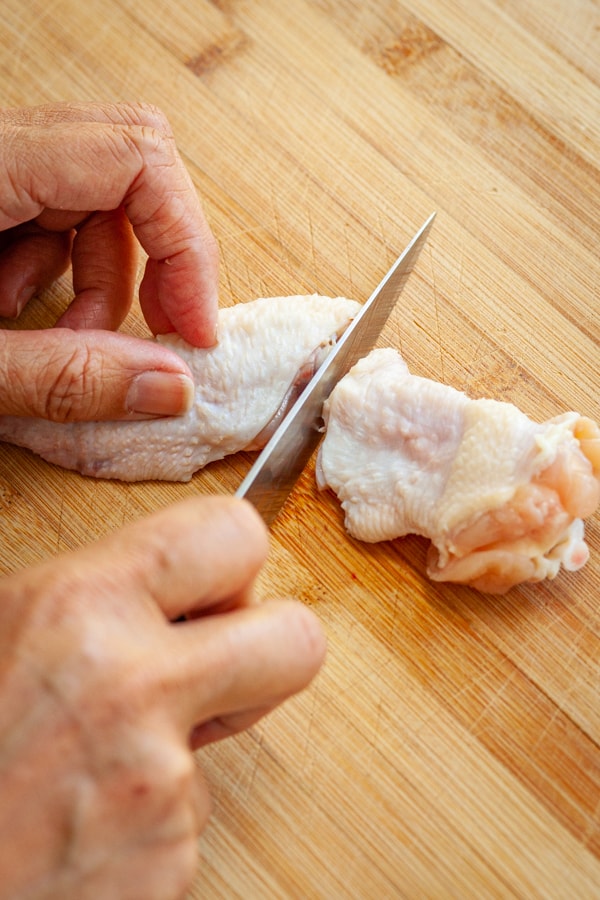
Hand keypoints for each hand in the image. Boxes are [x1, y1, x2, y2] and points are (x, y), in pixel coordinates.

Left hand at [0, 101, 218, 420]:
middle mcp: (0, 147)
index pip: (135, 158)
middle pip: (131, 167)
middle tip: (165, 333)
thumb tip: (172, 388)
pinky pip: (56, 214)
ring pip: (97, 197)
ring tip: (68, 344)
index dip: (185, 243)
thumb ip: (63, 379)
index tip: (194, 325)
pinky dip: (64, 273)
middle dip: (161, 260)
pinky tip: (22, 315)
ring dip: (106, 279)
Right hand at [0, 497, 325, 898]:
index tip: (215, 587)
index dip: (234, 560)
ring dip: (181, 745)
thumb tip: (177, 582)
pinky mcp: (165, 865)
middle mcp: (133, 687)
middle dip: (266, 649)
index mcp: (80, 605)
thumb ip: (94, 592)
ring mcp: (158, 786)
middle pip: (298, 640)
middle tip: (209, 666)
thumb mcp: (3, 624)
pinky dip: (150, 819)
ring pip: (231, 739)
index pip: (236, 533)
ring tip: (91, 764)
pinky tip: (82, 819)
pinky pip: (190, 818)